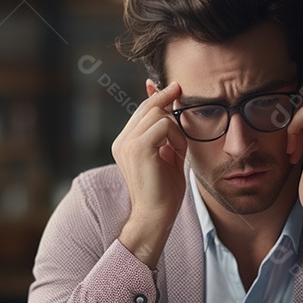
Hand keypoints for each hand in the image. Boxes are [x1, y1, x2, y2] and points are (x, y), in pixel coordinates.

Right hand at [111, 81, 187, 267]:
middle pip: (148, 107)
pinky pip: (164, 126)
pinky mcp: (138, 147)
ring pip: (158, 115)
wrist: (156, 216)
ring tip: (178, 151)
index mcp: (124, 143)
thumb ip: (166, 132)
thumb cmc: (164, 191)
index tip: (171, 86)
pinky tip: (176, 154)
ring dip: (176, 130)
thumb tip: (169, 107)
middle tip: (181, 92)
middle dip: (167, 101)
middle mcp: (122, 141)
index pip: (141, 111)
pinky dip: (176, 138)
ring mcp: (127, 143)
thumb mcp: (167, 154)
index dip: (157, 97)